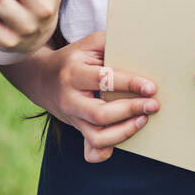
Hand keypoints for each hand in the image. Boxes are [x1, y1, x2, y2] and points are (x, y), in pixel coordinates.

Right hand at [40, 30, 157, 162]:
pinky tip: (121, 140)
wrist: (41, 77)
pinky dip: (106, 152)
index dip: (130, 84)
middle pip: (100, 114)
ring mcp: (72, 118)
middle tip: (153, 105)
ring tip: (143, 120)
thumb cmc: (73, 58)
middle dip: (130, 111)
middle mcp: (70, 99)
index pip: (104, 80)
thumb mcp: (88, 44)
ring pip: (97, 137)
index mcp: (73, 73)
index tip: (151, 88)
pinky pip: (90, 150)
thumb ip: (110, 43)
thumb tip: (139, 47)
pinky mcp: (77, 129)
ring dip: (124, 132)